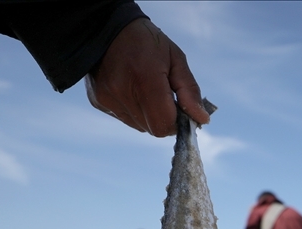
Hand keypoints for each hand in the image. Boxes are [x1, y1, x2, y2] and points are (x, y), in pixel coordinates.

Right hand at [85, 19, 209, 135]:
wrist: (107, 28)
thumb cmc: (147, 41)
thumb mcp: (175, 58)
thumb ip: (189, 91)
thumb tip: (201, 119)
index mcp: (145, 80)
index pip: (164, 124)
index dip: (177, 122)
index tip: (180, 108)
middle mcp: (123, 93)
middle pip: (153, 128)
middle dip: (165, 118)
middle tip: (165, 97)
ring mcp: (108, 99)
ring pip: (140, 126)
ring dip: (150, 115)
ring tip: (147, 90)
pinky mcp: (99, 102)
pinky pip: (126, 119)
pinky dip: (135, 111)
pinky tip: (132, 89)